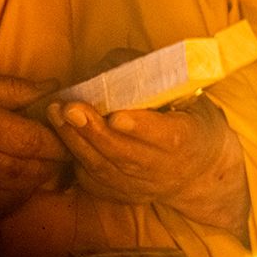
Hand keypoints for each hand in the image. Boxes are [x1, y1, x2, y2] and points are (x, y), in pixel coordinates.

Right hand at [0, 72, 67, 222]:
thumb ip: (11, 89)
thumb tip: (53, 88)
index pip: (42, 140)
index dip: (60, 132)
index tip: (62, 120)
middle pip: (43, 167)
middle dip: (56, 152)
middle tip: (52, 134)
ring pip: (31, 188)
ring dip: (40, 170)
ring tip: (30, 150)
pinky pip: (11, 204)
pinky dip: (20, 188)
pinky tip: (9, 170)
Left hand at [46, 97, 249, 238]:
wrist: (200, 173)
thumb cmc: (191, 121)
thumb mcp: (189, 95)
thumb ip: (157, 77)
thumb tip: (113, 62)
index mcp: (186, 139)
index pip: (164, 136)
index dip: (139, 128)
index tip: (117, 117)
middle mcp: (162, 168)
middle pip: (123, 152)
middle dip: (93, 130)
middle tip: (69, 108)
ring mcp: (139, 186)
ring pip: (102, 166)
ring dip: (75, 140)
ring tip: (56, 114)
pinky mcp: (121, 195)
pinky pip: (92, 178)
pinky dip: (74, 155)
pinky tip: (61, 133)